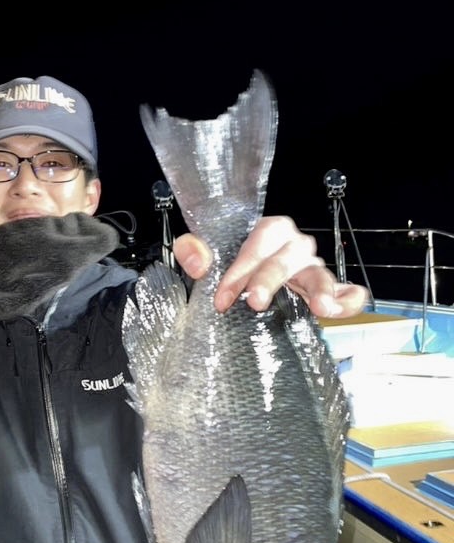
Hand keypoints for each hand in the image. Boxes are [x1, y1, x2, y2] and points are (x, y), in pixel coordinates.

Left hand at [173, 215, 367, 319]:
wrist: (246, 285)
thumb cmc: (230, 265)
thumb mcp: (207, 255)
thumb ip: (194, 250)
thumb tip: (196, 261)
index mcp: (270, 231)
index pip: (258, 242)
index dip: (240, 269)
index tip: (222, 298)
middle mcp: (295, 247)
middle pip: (289, 257)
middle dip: (271, 278)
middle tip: (255, 303)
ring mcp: (314, 270)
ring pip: (321, 275)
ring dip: (321, 289)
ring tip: (319, 307)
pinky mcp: (327, 292)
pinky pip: (347, 293)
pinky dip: (348, 300)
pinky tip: (339, 311)